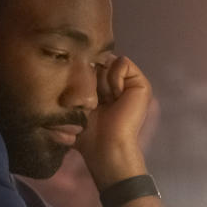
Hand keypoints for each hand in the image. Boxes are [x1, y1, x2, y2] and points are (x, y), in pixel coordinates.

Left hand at [76, 55, 151, 189]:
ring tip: (103, 99)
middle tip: (94, 99)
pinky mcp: (141, 83)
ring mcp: (130, 83)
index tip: (80, 95)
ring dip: (102, 80)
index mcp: (103, 90)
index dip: (82, 74)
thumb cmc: (86, 133)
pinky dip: (114, 76)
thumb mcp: (73, 106)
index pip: (89, 65)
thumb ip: (71, 87)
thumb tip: (65, 67)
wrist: (105, 146)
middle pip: (99, 60)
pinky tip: (114, 95)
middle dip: (91, 76)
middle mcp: (117, 84)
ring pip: (110, 61)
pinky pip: (123, 62)